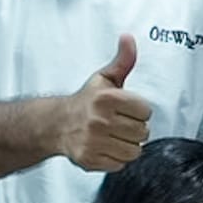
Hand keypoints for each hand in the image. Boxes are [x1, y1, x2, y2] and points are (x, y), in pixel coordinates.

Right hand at [60, 34, 151, 171]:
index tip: (126, 109)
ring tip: (114, 136)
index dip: (138, 111)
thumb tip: (128, 38)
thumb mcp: (104, 78)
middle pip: (143, 133)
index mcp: (106, 98)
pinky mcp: (90, 159)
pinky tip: (105, 147)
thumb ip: (123, 61)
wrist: (56, 124)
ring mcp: (94, 142)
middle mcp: (99, 120)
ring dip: (127, 145)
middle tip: (119, 123)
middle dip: (134, 129)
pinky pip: (120, 164)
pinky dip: (116, 158)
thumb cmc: (86, 101)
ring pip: (134, 151)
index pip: (146, 111)